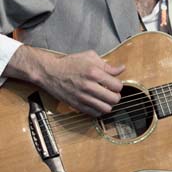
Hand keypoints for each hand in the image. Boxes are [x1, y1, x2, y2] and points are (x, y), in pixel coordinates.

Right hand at [6, 45, 123, 116]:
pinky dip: (99, 110)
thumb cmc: (70, 63)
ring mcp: (82, 97)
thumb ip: (107, 65)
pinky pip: (95, 114)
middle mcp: (89, 86)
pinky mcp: (77, 105)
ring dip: (108, 104)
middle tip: (111, 93)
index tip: (114, 84)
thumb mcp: (90, 57)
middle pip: (114, 99)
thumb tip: (121, 69)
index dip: (118, 85)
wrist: (50, 72)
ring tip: (104, 99)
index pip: (117, 86)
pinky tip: (96, 103)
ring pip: (106, 109)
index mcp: (94, 73)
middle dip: (116, 96)